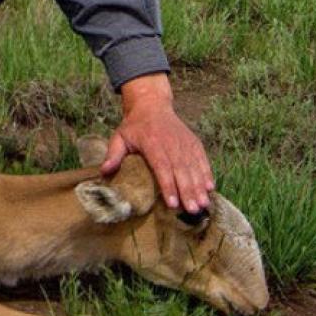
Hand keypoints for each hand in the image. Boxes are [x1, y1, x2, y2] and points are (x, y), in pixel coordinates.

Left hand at [99, 74, 213, 213]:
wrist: (152, 105)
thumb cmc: (134, 126)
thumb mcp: (119, 137)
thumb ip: (113, 154)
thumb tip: (104, 171)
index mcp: (152, 142)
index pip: (162, 166)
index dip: (168, 185)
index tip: (172, 203)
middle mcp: (171, 142)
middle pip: (181, 169)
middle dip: (188, 191)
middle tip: (192, 210)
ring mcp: (184, 142)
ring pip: (194, 166)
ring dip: (200, 186)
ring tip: (203, 204)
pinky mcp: (193, 142)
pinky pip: (202, 159)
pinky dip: (207, 173)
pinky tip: (211, 188)